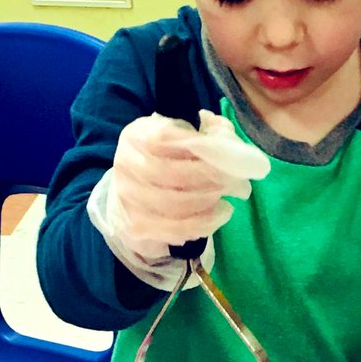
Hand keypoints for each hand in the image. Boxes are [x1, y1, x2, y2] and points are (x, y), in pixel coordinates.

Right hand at [88, 110, 269, 285]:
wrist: (139, 183)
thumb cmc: (170, 154)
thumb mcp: (187, 133)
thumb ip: (212, 131)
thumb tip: (227, 139)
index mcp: (137, 135)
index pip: (164, 139)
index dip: (198, 148)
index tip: (226, 156)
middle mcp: (125, 164)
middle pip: (168, 174)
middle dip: (208, 179)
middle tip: (235, 182)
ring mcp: (127, 197)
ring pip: (171, 205)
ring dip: (207, 204)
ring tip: (226, 201)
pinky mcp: (135, 224)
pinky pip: (172, 230)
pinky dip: (201, 225)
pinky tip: (216, 216)